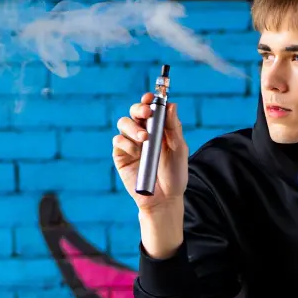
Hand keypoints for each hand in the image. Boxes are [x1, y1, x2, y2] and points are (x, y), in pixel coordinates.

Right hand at [112, 93, 187, 212]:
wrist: (165, 199)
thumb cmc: (174, 175)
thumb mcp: (179, 150)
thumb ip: (174, 128)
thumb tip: (172, 105)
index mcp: (158, 129)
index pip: (150, 108)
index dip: (149, 100)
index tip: (151, 98)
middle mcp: (142, 133)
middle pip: (134, 112)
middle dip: (139, 109)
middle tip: (146, 114)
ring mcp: (131, 144)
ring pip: (123, 123)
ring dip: (133, 126)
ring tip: (144, 139)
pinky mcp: (121, 156)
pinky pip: (118, 141)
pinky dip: (126, 142)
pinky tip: (136, 152)